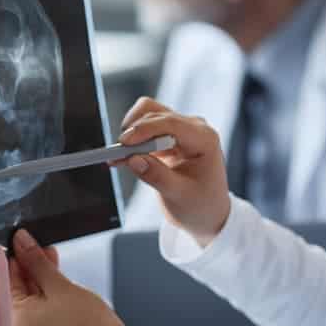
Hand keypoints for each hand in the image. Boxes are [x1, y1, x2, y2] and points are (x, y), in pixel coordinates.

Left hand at [0, 229, 123, 325]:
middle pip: (8, 285)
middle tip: (36, 245)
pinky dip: (40, 287)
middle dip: (22, 263)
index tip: (19, 241)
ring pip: (22, 292)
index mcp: (11, 320)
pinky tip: (51, 270)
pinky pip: (31, 303)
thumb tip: (21, 241)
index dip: (8, 256)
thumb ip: (35, 261)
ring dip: (33, 272)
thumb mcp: (59, 285)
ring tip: (47, 254)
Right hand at [114, 97, 230, 246]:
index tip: (124, 143)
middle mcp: (194, 128)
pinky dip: (131, 139)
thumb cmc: (201, 204)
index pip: (171, 123)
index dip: (144, 130)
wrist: (208, 212)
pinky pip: (144, 128)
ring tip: (119, 156)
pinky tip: (121, 157)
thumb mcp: (179, 195)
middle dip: (133, 132)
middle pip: (155, 114)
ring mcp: (181, 129)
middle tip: (117, 154)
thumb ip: (157, 176)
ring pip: (147, 113)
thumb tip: (133, 159)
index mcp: (204, 139)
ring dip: (131, 132)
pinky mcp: (168, 135)